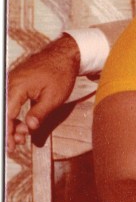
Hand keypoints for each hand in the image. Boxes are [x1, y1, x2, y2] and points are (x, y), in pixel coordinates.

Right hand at [6, 35, 80, 152]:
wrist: (63, 55)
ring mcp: (11, 83)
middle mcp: (9, 84)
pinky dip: (14, 114)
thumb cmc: (60, 74)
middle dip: (8, 130)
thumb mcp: (53, 98)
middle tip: (17, 144)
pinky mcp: (15, 83)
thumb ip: (39, 113)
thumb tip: (28, 127)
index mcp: (17, 87)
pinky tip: (22, 124)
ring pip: (6, 108)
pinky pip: (10, 101)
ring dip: (12, 123)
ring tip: (22, 136)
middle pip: (4, 112)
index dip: (7, 132)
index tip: (10, 146)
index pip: (6, 115)